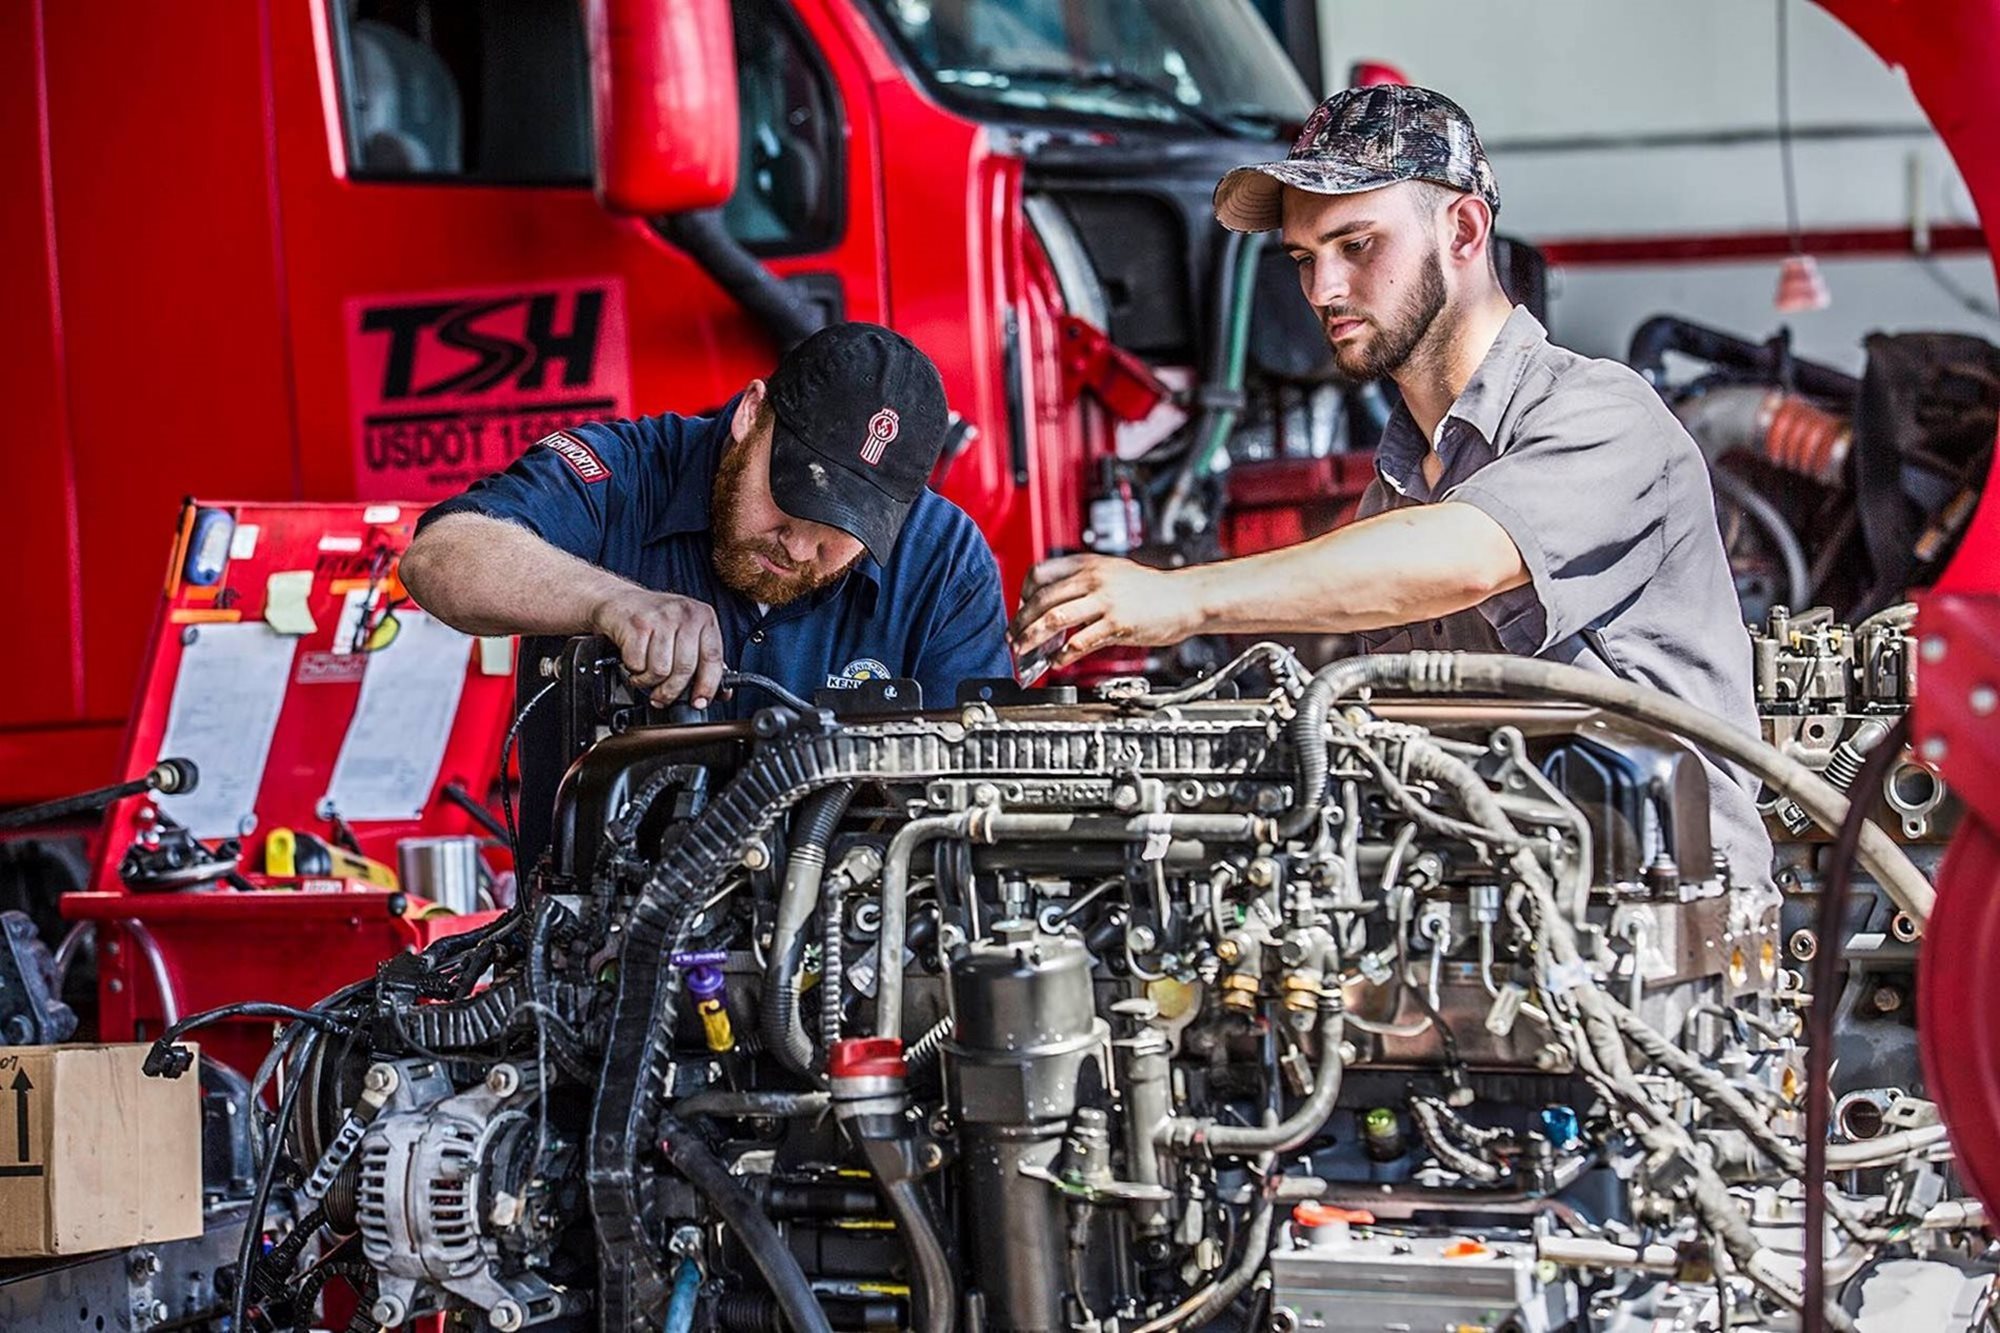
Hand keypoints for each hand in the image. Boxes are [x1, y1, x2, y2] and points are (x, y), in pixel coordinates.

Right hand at [590, 589, 725, 707]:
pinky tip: (635, 665)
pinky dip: (634, 672)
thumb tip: (721, 693)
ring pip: (661, 670)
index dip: (708, 686)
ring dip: (649, 682)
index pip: (714, 658)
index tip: (699, 702)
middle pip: (685, 669)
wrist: (618, 600)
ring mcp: (661, 618)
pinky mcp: (637, 625)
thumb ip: (703, 659)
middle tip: (662, 697)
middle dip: (672, 691)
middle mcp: (685, 614)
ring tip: (645, 676)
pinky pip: (638, 664)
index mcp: (704, 617)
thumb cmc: (655, 619)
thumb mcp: (686, 632)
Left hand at [1008, 554, 1200, 669]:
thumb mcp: (1114, 572)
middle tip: (1012, 638)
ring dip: (1033, 638)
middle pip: (1042, 599)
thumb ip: (1085, 582)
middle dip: (1021, 622)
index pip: (1040, 572)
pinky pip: (1080, 642)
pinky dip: (1062, 655)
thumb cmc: (1152, 590)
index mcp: (1089, 564)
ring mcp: (1106, 601)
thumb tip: (1055, 603)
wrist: (1186, 597)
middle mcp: (1094, 578)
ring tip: (1024, 652)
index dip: (1024, 594)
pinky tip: (1056, 662)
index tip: (1021, 610)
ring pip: (1055, 619)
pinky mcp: (1118, 624)